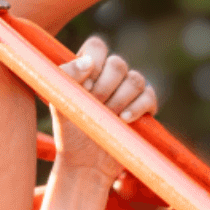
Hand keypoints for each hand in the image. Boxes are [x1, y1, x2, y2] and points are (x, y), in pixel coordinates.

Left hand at [50, 36, 156, 184]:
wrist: (85, 163)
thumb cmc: (69, 132)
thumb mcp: (59, 103)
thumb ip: (65, 76)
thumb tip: (87, 62)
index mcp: (88, 69)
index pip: (97, 46)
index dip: (94, 61)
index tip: (84, 86)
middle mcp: (109, 77)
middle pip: (118, 63)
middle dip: (105, 86)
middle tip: (94, 105)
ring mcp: (128, 91)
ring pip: (135, 79)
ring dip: (119, 99)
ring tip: (108, 116)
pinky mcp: (144, 108)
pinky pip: (149, 96)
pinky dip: (138, 107)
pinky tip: (124, 119)